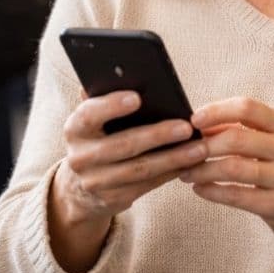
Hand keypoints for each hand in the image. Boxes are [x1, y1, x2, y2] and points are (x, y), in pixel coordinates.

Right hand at [47, 90, 205, 272]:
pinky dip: (171, 173)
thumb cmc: (96, 139)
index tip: (137, 98)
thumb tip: (122, 73)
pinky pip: (147, 186)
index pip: (89, 115)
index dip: (111, 106)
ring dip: (173, 158)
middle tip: (186, 126)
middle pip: (123, 145)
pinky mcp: (113, 199)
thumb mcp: (92, 120)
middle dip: (157, 135)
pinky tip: (190, 163)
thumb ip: (103, 99)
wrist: (80, 187)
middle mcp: (80, 157)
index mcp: (74, 129)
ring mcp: (95, 182)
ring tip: (199, 148)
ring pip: (140, 169)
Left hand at [177, 97, 273, 272]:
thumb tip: (200, 124)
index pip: (247, 108)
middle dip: (204, 144)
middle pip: (237, 138)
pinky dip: (212, 191)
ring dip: (202, 169)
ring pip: (233, 168)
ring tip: (185, 172)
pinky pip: (237, 195)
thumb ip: (245, 131)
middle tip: (184, 150)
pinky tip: (199, 189)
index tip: (194, 119)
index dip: (216, 111)